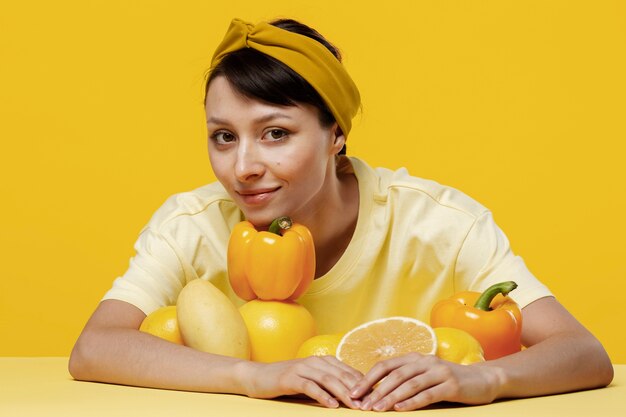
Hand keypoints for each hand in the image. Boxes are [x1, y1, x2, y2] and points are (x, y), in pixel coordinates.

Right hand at [240, 356, 362, 408]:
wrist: (257, 377)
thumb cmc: (287, 381)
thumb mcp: (311, 380)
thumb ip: (328, 384)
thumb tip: (352, 396)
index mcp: (322, 360)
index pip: (347, 371)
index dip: (362, 384)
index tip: (375, 397)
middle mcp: (314, 361)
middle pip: (341, 375)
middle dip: (357, 390)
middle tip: (369, 405)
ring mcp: (301, 368)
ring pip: (328, 380)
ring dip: (344, 393)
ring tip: (355, 406)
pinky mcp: (290, 378)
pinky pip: (309, 386)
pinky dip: (322, 396)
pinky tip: (331, 406)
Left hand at [349, 353, 503, 410]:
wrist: (483, 380)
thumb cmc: (448, 381)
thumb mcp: (424, 376)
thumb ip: (405, 380)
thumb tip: (376, 393)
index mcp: (414, 358)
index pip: (385, 366)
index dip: (367, 379)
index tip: (353, 392)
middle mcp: (424, 361)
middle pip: (394, 375)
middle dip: (375, 390)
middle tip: (361, 404)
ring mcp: (438, 371)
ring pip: (409, 384)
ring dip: (390, 397)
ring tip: (376, 409)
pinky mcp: (451, 384)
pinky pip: (428, 394)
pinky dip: (412, 401)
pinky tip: (400, 409)